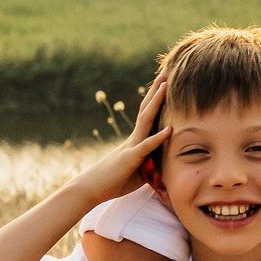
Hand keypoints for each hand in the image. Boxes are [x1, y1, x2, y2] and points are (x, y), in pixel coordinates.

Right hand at [72, 79, 171, 205]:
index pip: (149, 115)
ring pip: (146, 120)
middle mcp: (134, 138)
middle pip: (147, 109)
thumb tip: (163, 163)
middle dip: (157, 91)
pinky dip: (158, 138)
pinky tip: (170, 129)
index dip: (157, 98)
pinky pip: (146, 147)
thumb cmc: (113, 182)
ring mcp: (132, 146)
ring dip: (156, 102)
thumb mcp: (137, 171)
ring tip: (166, 85)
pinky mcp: (130, 159)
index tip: (165, 82)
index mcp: (136, 140)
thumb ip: (149, 163)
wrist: (90, 190)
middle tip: (166, 71)